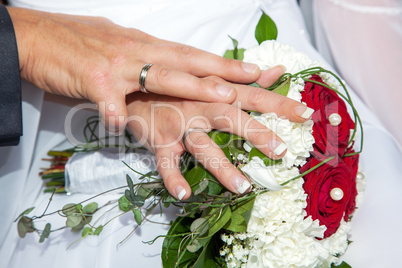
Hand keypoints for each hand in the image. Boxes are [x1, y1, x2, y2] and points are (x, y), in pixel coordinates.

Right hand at [7, 7, 261, 133]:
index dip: (227, 65)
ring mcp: (117, 66)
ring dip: (192, 86)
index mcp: (150, 48)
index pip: (196, 56)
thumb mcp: (126, 47)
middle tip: (257, 87)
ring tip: (221, 97)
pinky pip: (105, 100)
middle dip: (224, 77)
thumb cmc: (85, 44)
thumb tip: (176, 66)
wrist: (40, 37)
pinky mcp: (92, 82)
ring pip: (159, 76)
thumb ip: (152, 59)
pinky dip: (112, 111)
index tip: (259, 73)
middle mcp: (140, 53)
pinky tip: (117, 123)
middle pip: (190, 65)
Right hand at [125, 69, 312, 199]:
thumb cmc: (179, 83)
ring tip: (243, 187)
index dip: (279, 104)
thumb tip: (277, 70)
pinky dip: (172, 178)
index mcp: (216, 89)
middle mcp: (200, 105)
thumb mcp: (212, 76)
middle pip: (230, 117)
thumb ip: (246, 76)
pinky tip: (183, 195)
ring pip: (202, 146)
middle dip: (256, 133)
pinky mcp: (160, 140)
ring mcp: (180, 124)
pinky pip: (166, 162)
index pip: (253, 95)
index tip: (306, 115)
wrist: (136, 84)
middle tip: (280, 151)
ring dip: (222, 166)